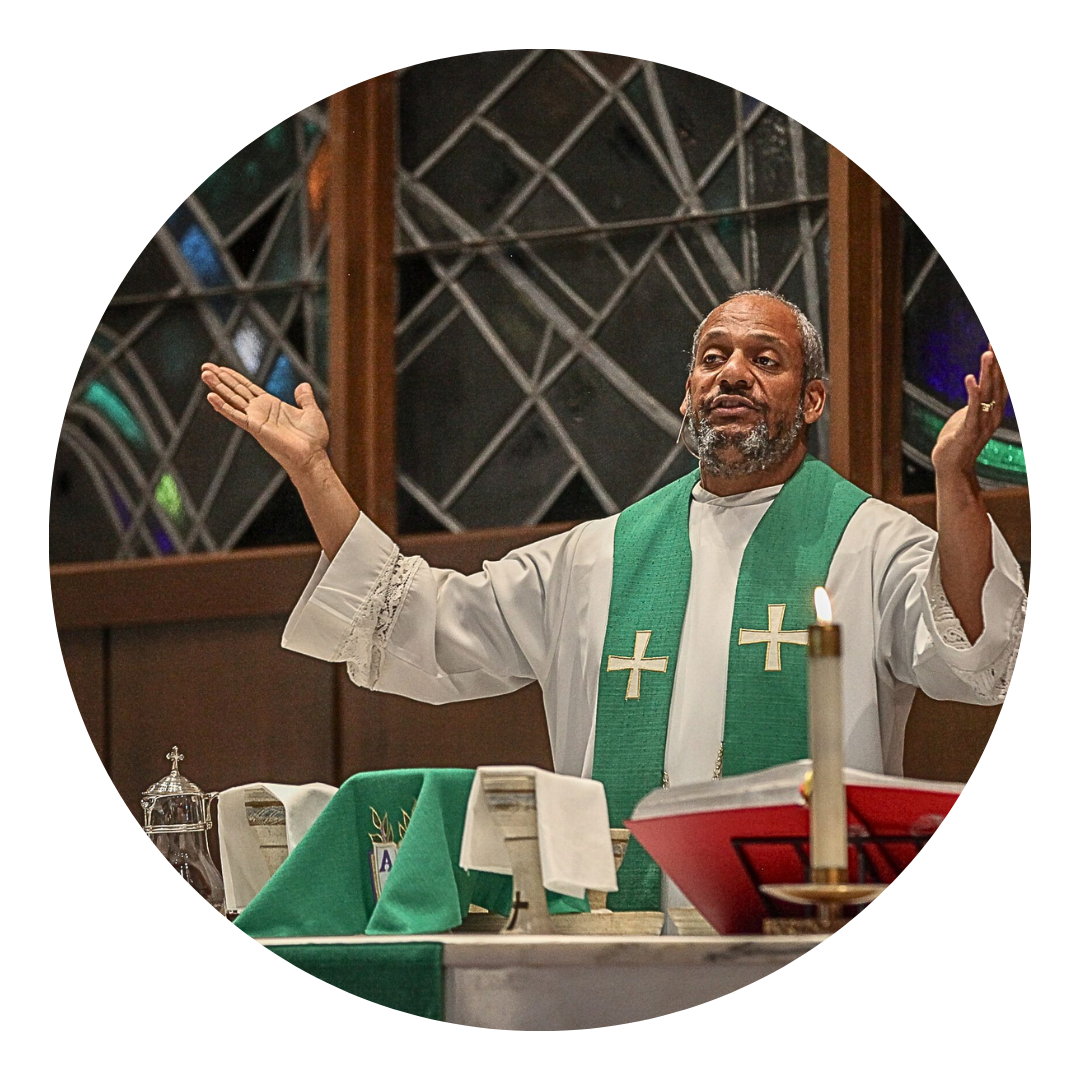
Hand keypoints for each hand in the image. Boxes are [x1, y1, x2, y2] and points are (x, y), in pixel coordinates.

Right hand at [201, 363, 329, 477]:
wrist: (312, 456)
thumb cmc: (313, 439)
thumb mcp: (311, 412)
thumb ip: (305, 398)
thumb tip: (303, 385)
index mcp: (271, 405)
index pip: (248, 388)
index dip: (234, 377)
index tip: (221, 368)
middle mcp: (260, 411)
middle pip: (236, 391)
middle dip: (221, 379)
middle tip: (205, 367)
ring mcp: (256, 419)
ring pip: (232, 400)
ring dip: (218, 387)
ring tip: (204, 375)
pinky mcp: (255, 428)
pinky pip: (236, 415)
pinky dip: (223, 407)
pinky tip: (211, 397)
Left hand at [930, 344, 1008, 477]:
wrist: (952, 467)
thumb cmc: (958, 440)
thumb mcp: (969, 415)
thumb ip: (976, 401)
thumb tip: (977, 385)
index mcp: (995, 409)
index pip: (1003, 381)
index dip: (1002, 364)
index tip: (997, 344)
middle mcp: (993, 414)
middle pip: (998, 383)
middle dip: (998, 362)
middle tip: (994, 342)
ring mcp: (983, 422)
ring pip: (987, 393)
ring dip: (988, 372)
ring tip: (987, 354)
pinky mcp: (969, 430)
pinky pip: (972, 408)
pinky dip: (972, 392)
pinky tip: (970, 378)